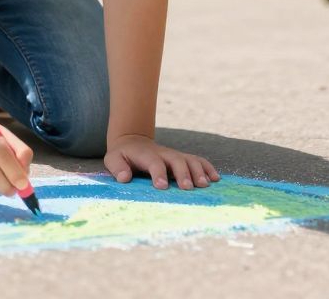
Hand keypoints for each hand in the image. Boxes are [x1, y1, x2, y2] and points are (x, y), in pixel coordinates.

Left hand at [105, 134, 220, 189]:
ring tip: (205, 185)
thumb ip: (117, 168)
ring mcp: (174, 155)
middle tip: (188, 188)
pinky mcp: (182, 159)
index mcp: (146, 155)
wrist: (132, 141)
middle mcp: (164, 154)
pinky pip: (198, 160)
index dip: (158, 173)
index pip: (154, 163)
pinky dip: (208, 168)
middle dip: (183, 173)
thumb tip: (125, 178)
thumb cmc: (122, 155)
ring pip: (190, 159)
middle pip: (177, 160)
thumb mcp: (113, 159)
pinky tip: (216, 179)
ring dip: (199, 171)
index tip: (162, 186)